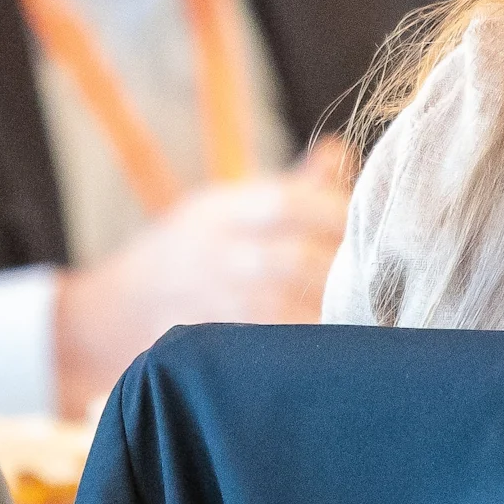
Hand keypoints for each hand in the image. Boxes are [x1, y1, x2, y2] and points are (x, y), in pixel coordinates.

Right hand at [52, 140, 353, 413]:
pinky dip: (307, 349)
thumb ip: (289, 189)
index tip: (380, 224)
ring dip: (334, 313)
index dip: (337, 212)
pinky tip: (344, 351)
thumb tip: (342, 152)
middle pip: (291, 259)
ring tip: (379, 317)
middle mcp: (215, 255)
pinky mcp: (213, 347)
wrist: (112, 311)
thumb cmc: (189, 253)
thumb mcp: (225, 208)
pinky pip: (268, 350)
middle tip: (391, 279)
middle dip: (344, 270)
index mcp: (222, 212)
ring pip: (283, 309)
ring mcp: (213, 304)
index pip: (285, 202)